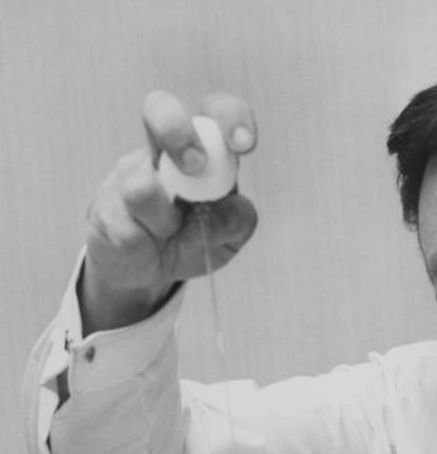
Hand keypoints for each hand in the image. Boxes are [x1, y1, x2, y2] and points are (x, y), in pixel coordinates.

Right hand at [81, 91, 258, 332]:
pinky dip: (145, 243)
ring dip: (165, 222)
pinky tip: (145, 245)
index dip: (230, 117)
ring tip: (168, 234)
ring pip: (142, 186)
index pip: (215, 114)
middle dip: (177, 132)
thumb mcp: (224, 240)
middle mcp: (160, 153)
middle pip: (159, 108)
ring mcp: (126, 175)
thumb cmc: (187, 244)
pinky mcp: (104, 208)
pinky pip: (127, 227)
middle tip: (195, 166)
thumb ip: (235, 223)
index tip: (243, 144)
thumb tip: (234, 207)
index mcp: (200, 153)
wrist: (142, 274)